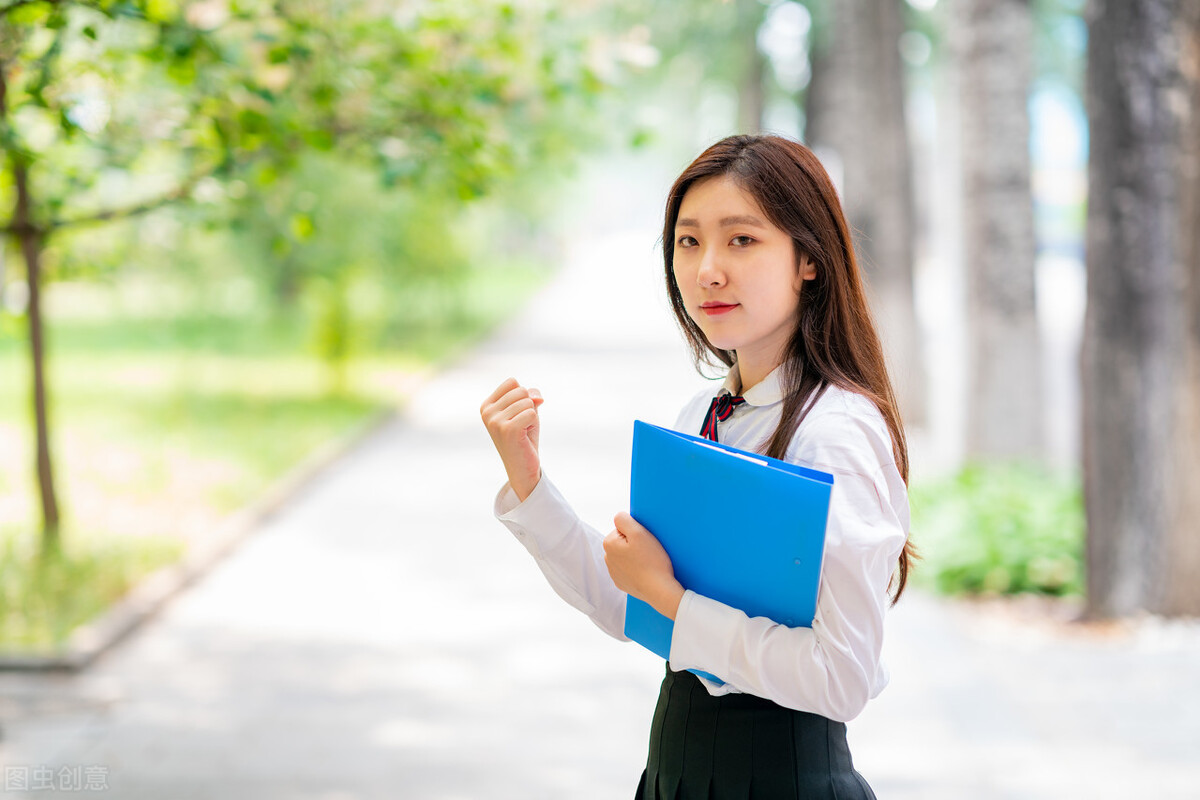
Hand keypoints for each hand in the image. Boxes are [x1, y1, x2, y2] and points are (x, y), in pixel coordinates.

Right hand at [480, 378, 544, 501]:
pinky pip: (532, 413)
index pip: (512, 382)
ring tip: (523, 432)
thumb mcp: (527, 410)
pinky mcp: (508, 429)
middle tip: (522, 426)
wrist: (523, 467)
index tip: (517, 415)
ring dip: (532, 417)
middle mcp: (487, 412)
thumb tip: (537, 397)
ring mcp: (495, 421)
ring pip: (528, 402)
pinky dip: (534, 424)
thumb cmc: (524, 436)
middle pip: (521, 390)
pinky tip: (525, 436)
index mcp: (486, 406)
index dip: (523, 396)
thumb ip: (531, 395)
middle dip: (529, 407)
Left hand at [603, 512, 684, 620]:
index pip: (622, 528)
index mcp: (609, 544)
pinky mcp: (621, 582)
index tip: (644, 541)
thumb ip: (624, 520)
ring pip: (626, 555)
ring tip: (648, 562)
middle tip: (648, 551)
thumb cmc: (651, 560)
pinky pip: (629, 569)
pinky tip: (646, 572)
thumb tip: (618, 517)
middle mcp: (607, 558)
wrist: (659, 590)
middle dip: (634, 544)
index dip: (635, 532)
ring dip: (635, 556)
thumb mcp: (639, 533)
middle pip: (623, 542)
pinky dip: (636, 568)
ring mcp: (613, 572)